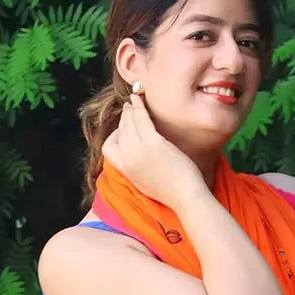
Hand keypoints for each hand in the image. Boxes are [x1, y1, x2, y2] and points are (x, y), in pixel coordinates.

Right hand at [102, 95, 205, 212]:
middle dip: (124, 117)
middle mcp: (128, 160)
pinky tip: (140, 98)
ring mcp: (139, 151)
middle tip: (130, 108)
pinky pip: (141, 118)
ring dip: (130, 109)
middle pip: (120, 131)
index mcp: (126, 171)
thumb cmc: (172, 191)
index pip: (108, 149)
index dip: (115, 136)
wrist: (185, 197)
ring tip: (135, 100)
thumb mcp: (144, 183)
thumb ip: (135, 168)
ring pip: (129, 122)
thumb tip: (134, 154)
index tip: (124, 130)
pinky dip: (139, 105)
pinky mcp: (153, 143)